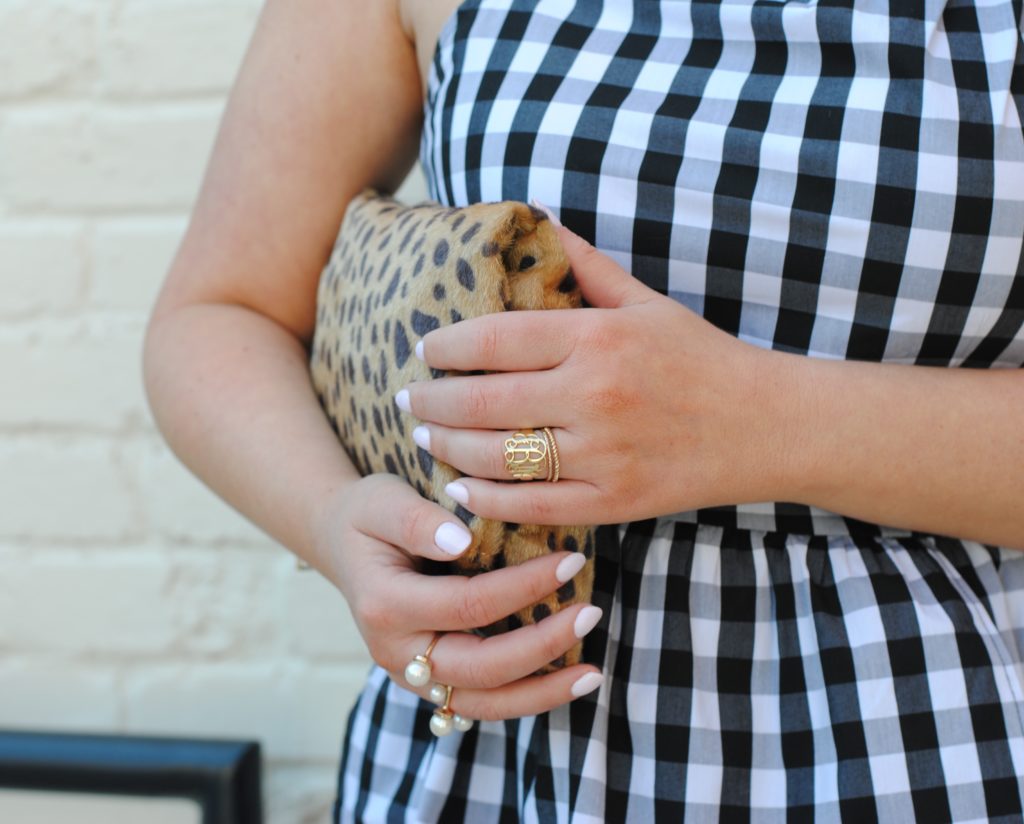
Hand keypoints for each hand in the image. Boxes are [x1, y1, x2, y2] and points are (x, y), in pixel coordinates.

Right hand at [310, 473, 603, 720]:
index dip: (522, 586)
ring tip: (593, 672)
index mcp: (383, 605)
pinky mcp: (431, 682)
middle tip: (591, 613)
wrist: (343, 543)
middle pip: (478, 668)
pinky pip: (481, 703)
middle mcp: (396, 652)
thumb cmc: (369, 515)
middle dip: (541, 645)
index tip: (570, 559)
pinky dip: (525, 698)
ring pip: (482, 703)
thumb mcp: (381, 501)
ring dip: (541, 692)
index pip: (466, 605)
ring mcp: (412, 675)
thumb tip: (458, 540)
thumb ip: (415, 520)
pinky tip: (566, 682)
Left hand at [399, 225, 794, 524]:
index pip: (494, 338)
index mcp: (598, 338)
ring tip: (424, 439)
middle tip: (406, 400)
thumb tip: (540, 220)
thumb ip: (588, 267)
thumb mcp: (647, 303)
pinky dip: (486, 500)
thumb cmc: (702, 358)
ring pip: (497, 456)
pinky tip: (459, 488)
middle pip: (482, 400)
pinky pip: (531, 506)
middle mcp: (594, 395)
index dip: (446, 345)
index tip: (423, 349)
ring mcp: (603, 453)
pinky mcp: (614, 500)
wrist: (767, 426)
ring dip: (447, 449)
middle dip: (430, 402)